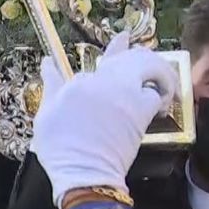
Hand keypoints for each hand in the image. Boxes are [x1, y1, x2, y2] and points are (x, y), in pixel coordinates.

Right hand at [31, 35, 176, 207]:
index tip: (123, 37)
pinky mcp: (141, 114)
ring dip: (158, 72)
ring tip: (162, 81)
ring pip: (150, 70)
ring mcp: (126, 96)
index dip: (117, 46)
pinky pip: (157, 95)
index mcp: (82, 81)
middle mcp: (106, 82)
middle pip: (134, 57)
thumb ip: (52, 84)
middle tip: (149, 62)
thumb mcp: (46, 113)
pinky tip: (162, 101)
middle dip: (142, 55)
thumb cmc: (60, 147)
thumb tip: (47, 62)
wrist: (85, 171)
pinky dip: (161, 94)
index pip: (106, 57)